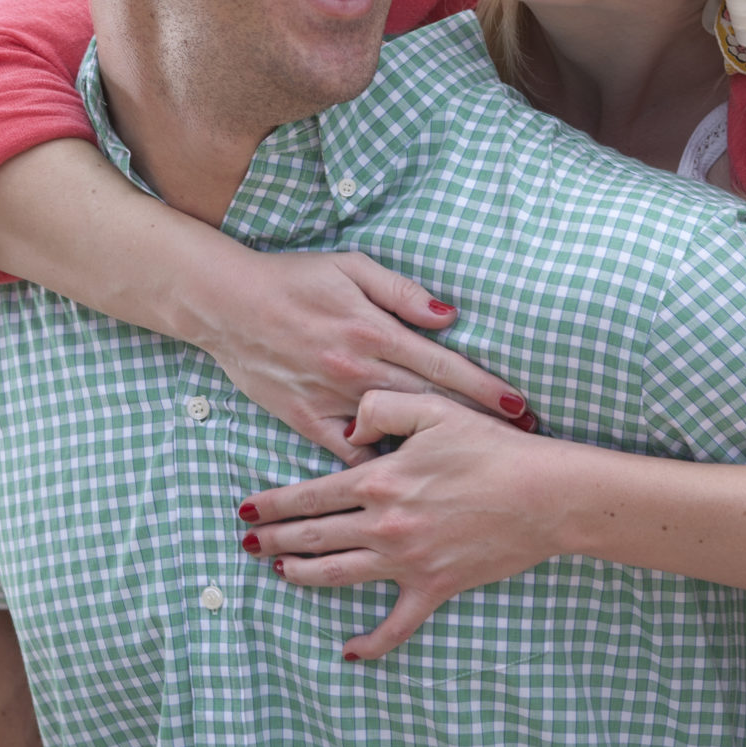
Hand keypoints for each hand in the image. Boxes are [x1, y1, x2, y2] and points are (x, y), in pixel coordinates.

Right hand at [176, 246, 532, 464]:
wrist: (226, 303)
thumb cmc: (293, 279)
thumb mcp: (351, 267)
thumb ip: (402, 292)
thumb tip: (449, 315)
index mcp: (372, 330)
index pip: (443, 364)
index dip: (485, 387)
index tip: (519, 406)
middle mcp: (357, 369)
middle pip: (431, 403)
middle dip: (477, 422)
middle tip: (517, 440)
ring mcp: (331, 399)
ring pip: (395, 433)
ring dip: (437, 448)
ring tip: (475, 465)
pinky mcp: (306, 420)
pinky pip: (348, 453)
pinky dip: (376, 465)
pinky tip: (406, 479)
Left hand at [238, 389, 572, 658]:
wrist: (544, 495)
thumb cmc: (491, 447)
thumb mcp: (433, 408)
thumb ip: (381, 408)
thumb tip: (348, 429)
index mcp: (378, 481)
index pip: (309, 495)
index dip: (272, 503)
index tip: (245, 508)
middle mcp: (384, 525)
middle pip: (314, 538)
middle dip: (273, 540)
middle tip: (246, 543)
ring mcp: (407, 561)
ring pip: (338, 576)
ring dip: (302, 576)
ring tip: (279, 573)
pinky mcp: (435, 588)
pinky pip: (396, 625)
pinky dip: (370, 642)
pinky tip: (348, 651)